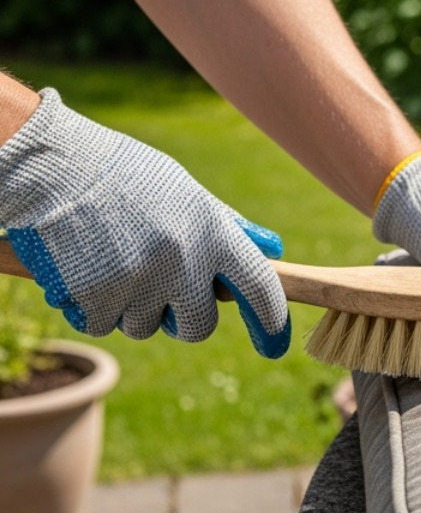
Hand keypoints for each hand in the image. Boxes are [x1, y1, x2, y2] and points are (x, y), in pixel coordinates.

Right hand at [0, 89, 290, 355]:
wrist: (54, 166)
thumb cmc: (125, 176)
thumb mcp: (187, 193)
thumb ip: (228, 226)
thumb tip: (274, 249)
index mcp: (213, 233)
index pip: (260, 287)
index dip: (271, 322)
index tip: (275, 347)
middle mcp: (184, 262)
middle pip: (199, 327)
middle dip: (181, 320)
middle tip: (160, 292)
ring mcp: (140, 283)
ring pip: (145, 327)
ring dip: (130, 308)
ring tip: (112, 263)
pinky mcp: (97, 298)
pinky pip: (102, 325)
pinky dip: (91, 308)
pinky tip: (84, 271)